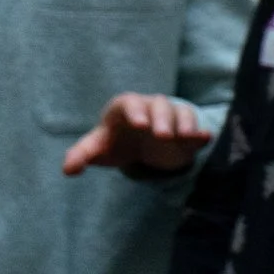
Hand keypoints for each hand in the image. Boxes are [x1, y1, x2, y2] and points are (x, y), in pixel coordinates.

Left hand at [62, 92, 212, 176]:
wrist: (139, 143)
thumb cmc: (115, 141)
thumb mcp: (96, 148)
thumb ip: (80, 156)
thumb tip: (69, 170)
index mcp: (125, 107)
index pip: (129, 103)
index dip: (135, 112)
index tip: (140, 126)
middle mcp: (150, 106)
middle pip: (158, 106)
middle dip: (161, 119)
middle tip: (163, 136)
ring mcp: (170, 115)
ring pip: (179, 113)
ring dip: (182, 124)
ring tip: (184, 137)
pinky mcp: (186, 128)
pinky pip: (195, 125)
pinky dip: (199, 132)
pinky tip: (204, 139)